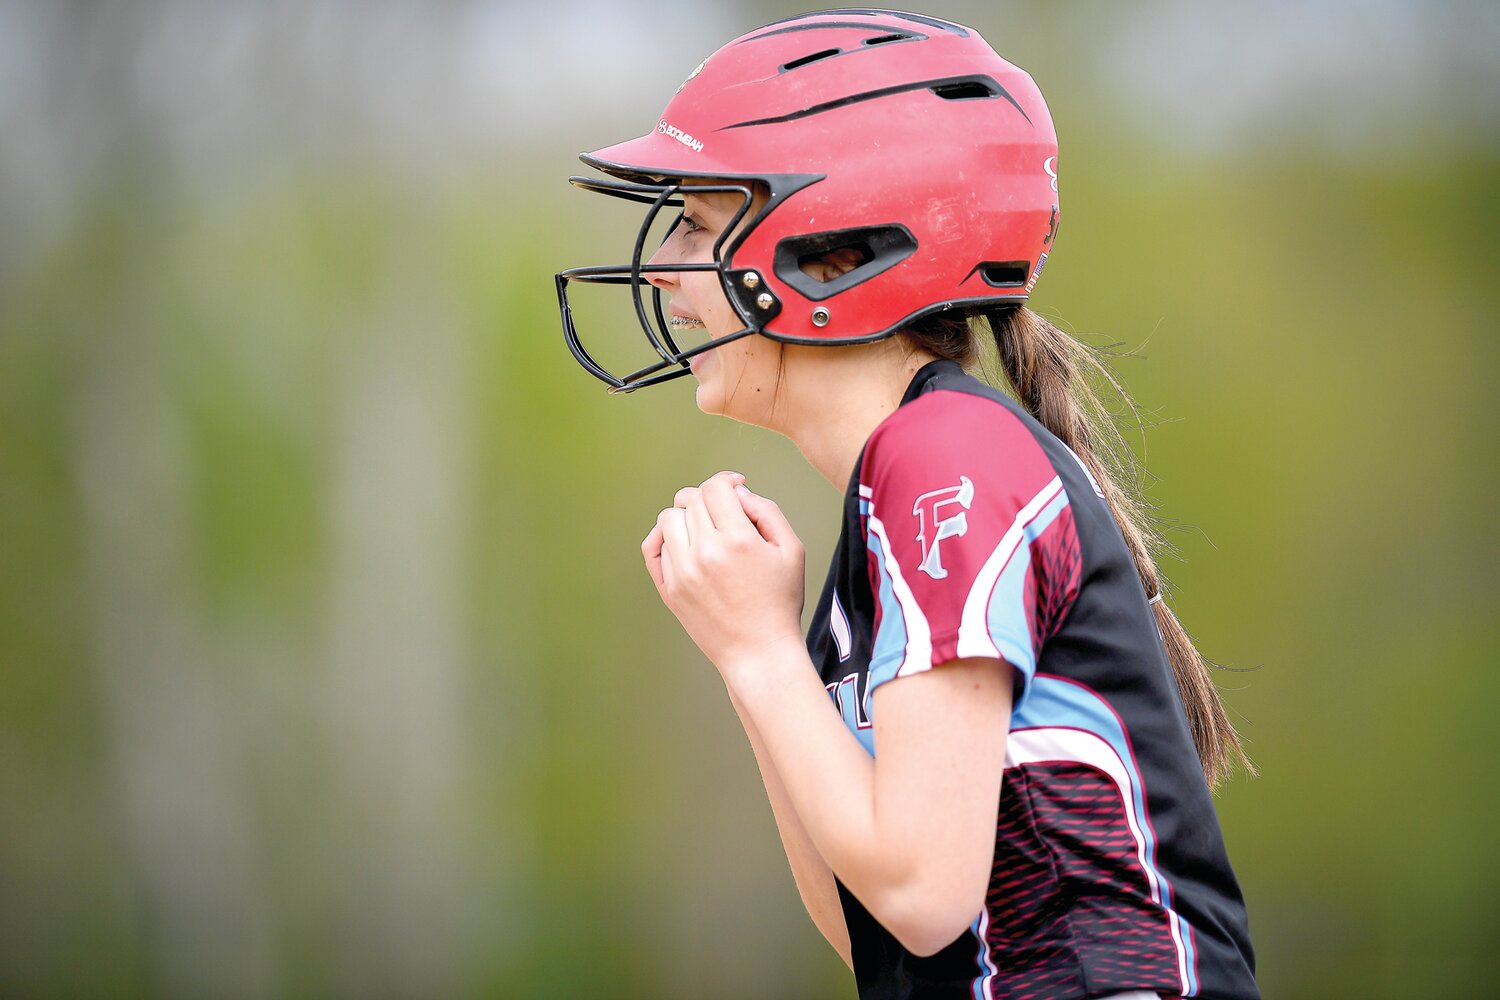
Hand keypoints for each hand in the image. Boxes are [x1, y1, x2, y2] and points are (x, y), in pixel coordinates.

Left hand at [642, 471, 805, 675]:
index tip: (735, 489)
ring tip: (705, 529)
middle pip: (691, 499)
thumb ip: (766, 511)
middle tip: (725, 514)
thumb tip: (737, 492)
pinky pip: (654, 547)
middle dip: (709, 499)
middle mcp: (705, 553)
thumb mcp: (791, 550)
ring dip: (686, 515)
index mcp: (738, 540)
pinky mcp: (670, 589)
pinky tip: (681, 541)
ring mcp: (683, 572)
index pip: (715, 488)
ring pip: (669, 518)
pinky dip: (664, 537)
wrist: (759, 651)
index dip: (726, 482)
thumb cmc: (779, 602)